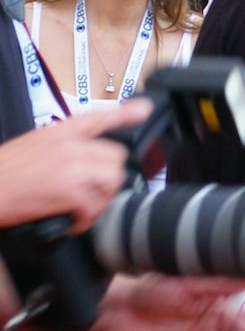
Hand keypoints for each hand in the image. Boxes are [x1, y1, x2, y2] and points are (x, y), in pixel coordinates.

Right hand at [0, 100, 152, 230]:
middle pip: (116, 157)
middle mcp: (70, 145)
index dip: (126, 113)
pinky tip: (70, 221)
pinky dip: (84, 220)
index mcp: (60, 132)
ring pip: (111, 181)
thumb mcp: (33, 145)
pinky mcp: (69, 192)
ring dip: (100, 198)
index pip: (100, 117)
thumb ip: (61, 146)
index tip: (145, 109)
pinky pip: (94, 207)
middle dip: (108, 177)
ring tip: (81, 207)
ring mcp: (72, 167)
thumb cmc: (3, 171)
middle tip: (92, 191)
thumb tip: (83, 158)